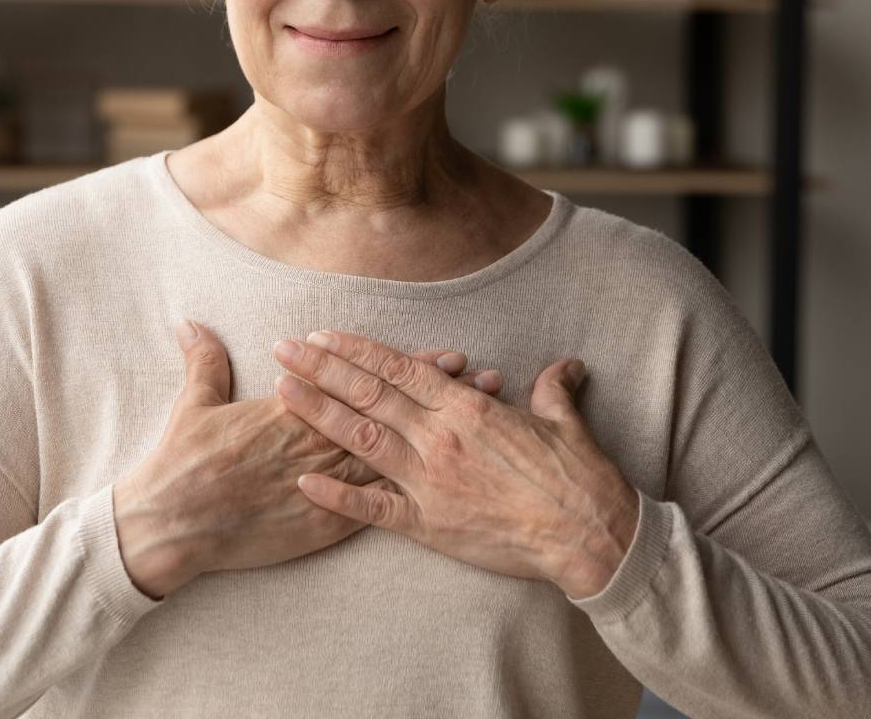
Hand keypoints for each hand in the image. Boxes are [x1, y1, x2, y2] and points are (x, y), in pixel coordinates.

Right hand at [112, 320, 506, 598]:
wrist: (173, 524)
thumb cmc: (180, 464)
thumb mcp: (192, 405)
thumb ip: (202, 362)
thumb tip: (190, 324)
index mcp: (293, 410)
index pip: (365, 383)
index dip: (411, 370)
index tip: (449, 357)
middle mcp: (317, 444)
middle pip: (392, 418)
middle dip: (441, 400)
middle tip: (484, 382)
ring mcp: (323, 487)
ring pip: (394, 460)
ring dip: (438, 444)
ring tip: (482, 430)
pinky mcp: (320, 526)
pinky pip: (372, 510)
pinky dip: (409, 498)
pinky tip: (445, 492)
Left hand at [272, 329, 641, 600]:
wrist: (588, 535)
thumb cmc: (578, 476)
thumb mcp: (563, 420)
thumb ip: (552, 388)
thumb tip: (565, 366)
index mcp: (466, 408)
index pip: (399, 368)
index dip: (356, 350)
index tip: (322, 336)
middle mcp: (439, 437)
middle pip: (369, 394)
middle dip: (321, 369)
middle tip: (283, 349)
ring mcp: (430, 481)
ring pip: (361, 438)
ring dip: (318, 413)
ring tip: (281, 392)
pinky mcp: (430, 524)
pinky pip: (374, 508)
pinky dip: (337, 495)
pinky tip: (304, 481)